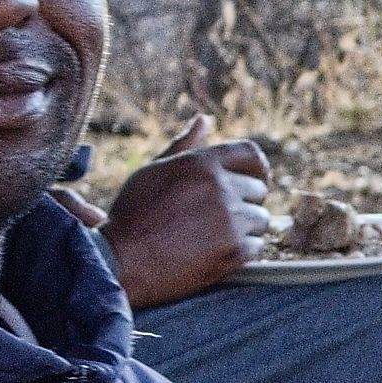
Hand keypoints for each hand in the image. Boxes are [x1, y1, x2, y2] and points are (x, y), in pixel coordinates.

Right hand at [96, 112, 271, 307]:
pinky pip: (256, 246)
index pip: (251, 153)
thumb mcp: (153, 171)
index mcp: (202, 162)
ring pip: (261, 219)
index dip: (256, 168)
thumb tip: (203, 120)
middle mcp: (220, 187)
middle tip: (222, 218)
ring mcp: (230, 219)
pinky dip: (242, 252)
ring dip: (246, 228)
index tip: (253, 182)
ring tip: (216, 237)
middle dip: (246, 202)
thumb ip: (184, 146)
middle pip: (259, 189)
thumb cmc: (132, 215)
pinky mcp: (234, 251)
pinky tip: (216, 253)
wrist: (120, 262)